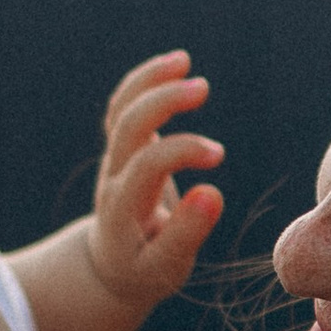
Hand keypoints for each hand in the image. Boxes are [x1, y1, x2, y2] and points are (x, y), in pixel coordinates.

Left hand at [85, 50, 226, 317]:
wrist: (112, 270)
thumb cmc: (145, 270)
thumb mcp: (166, 267)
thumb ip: (186, 233)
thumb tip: (211, 192)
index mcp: (123, 210)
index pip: (146, 166)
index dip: (181, 151)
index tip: (218, 153)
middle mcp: (113, 179)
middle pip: (127, 127)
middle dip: (161, 102)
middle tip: (202, 87)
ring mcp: (115, 161)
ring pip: (121, 112)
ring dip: (149, 82)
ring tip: (183, 60)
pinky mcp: (123, 151)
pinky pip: (124, 109)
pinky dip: (144, 84)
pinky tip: (175, 66)